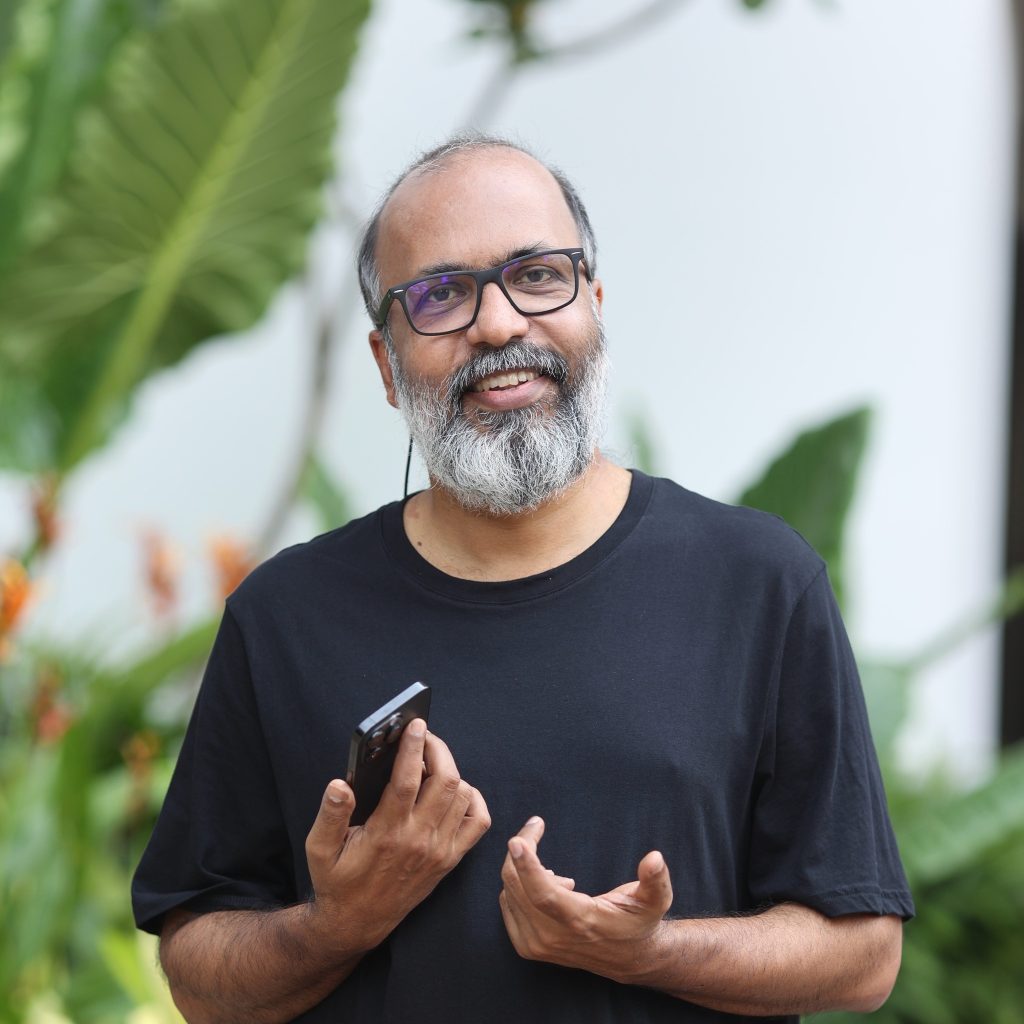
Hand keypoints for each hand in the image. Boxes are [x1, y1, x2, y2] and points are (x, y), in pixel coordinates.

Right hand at [304, 720, 489, 954]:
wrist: (357, 922)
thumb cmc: (337, 880)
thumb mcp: (319, 849)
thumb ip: (330, 815)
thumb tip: (340, 784)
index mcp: (387, 833)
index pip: (408, 780)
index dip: (414, 747)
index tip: (415, 724)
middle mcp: (419, 839)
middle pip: (445, 781)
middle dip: (438, 749)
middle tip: (424, 736)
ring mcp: (440, 850)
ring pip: (462, 796)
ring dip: (451, 770)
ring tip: (431, 761)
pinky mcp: (450, 859)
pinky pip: (478, 822)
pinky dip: (473, 798)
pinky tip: (454, 789)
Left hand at [499, 817, 672, 984]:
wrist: (628, 958)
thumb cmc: (639, 922)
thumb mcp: (655, 901)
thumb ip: (655, 880)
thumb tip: (655, 858)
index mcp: (579, 921)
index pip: (543, 894)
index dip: (527, 866)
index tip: (517, 839)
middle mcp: (552, 936)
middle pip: (517, 886)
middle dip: (521, 848)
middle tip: (536, 826)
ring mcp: (537, 944)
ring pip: (509, 892)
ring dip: (523, 868)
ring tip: (558, 874)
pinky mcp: (526, 946)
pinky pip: (507, 903)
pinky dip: (518, 885)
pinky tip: (548, 885)